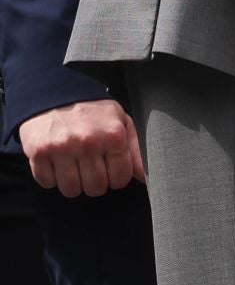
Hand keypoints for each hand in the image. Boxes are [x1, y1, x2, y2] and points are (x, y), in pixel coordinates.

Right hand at [19, 99, 144, 197]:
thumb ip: (136, 150)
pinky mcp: (39, 153)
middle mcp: (88, 142)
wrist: (56, 94)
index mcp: (113, 135)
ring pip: (71, 190)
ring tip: (75, 165)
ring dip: (74, 183)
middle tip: (92, 167)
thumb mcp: (121, 123)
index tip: (111, 170)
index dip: (116, 178)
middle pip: (96, 188)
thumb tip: (146, 177)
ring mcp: (62, 148)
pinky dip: (52, 178)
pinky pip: (48, 183)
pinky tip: (58, 162)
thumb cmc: (93, 113)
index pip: (120, 178)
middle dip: (95, 182)